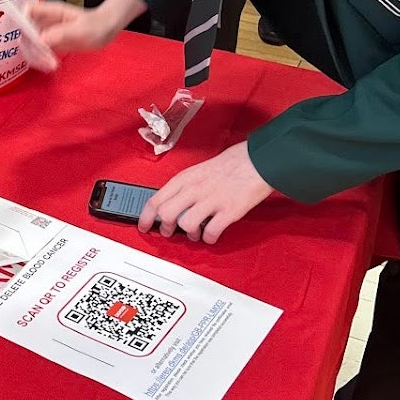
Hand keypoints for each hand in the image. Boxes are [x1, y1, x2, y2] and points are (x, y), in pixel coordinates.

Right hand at [21, 0, 121, 57]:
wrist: (106, 30)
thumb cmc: (96, 24)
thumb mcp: (81, 29)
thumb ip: (61, 33)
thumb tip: (41, 40)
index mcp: (52, 11)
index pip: (29, 9)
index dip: (23, 20)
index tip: (29, 37)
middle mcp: (46, 21)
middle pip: (25, 31)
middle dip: (31, 46)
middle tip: (44, 58)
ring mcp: (47, 33)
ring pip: (30, 44)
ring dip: (36, 56)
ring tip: (51, 65)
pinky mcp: (51, 44)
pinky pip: (39, 52)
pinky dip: (42, 61)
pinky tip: (52, 66)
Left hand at [138, 142, 272, 243]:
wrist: (255, 161)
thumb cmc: (228, 165)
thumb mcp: (197, 171)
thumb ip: (183, 188)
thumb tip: (169, 205)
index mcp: (184, 179)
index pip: (155, 200)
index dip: (145, 217)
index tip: (143, 226)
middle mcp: (195, 189)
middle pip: (166, 215)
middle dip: (166, 228)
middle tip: (170, 232)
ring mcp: (211, 200)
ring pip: (186, 225)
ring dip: (189, 234)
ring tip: (196, 233)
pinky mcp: (229, 211)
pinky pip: (211, 232)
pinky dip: (209, 238)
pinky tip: (212, 235)